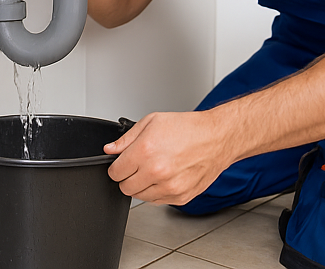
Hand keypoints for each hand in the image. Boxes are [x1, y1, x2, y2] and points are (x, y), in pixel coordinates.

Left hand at [103, 110, 234, 204]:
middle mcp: (156, 172)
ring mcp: (170, 187)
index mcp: (145, 152)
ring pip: (140, 197)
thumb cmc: (186, 128)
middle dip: (126, 178)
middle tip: (134, 167)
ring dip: (141, 186)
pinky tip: (163, 177)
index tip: (119, 165)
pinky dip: (156, 192)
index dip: (115, 168)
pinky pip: (157, 201)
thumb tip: (110, 149)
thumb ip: (126, 139)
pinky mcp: (181, 197)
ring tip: (151, 170)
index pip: (116, 172)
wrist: (215, 139)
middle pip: (126, 188)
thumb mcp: (150, 122)